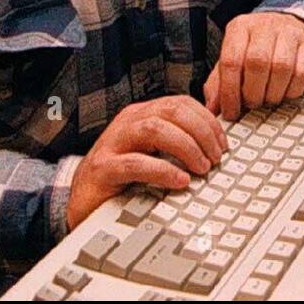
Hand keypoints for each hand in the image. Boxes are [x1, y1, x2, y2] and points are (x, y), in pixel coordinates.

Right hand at [66, 95, 227, 229]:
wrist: (80, 200)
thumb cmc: (121, 177)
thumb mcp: (152, 154)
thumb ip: (176, 145)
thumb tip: (215, 147)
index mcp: (142, 115)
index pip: (181, 103)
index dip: (207, 121)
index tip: (223, 143)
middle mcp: (128, 122)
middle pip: (172, 111)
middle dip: (201, 132)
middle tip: (216, 157)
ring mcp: (113, 143)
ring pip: (155, 129)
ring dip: (186, 147)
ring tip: (202, 168)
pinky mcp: (103, 169)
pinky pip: (136, 163)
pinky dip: (163, 171)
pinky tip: (180, 181)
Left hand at [204, 12, 303, 120]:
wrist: (287, 25)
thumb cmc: (256, 46)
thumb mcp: (233, 57)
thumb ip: (219, 82)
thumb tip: (212, 108)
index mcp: (239, 28)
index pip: (231, 61)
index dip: (229, 92)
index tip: (231, 112)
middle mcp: (264, 26)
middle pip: (257, 63)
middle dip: (253, 93)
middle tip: (252, 105)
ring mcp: (289, 33)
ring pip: (281, 68)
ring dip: (272, 93)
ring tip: (267, 100)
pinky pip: (302, 73)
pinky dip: (291, 91)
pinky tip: (284, 93)